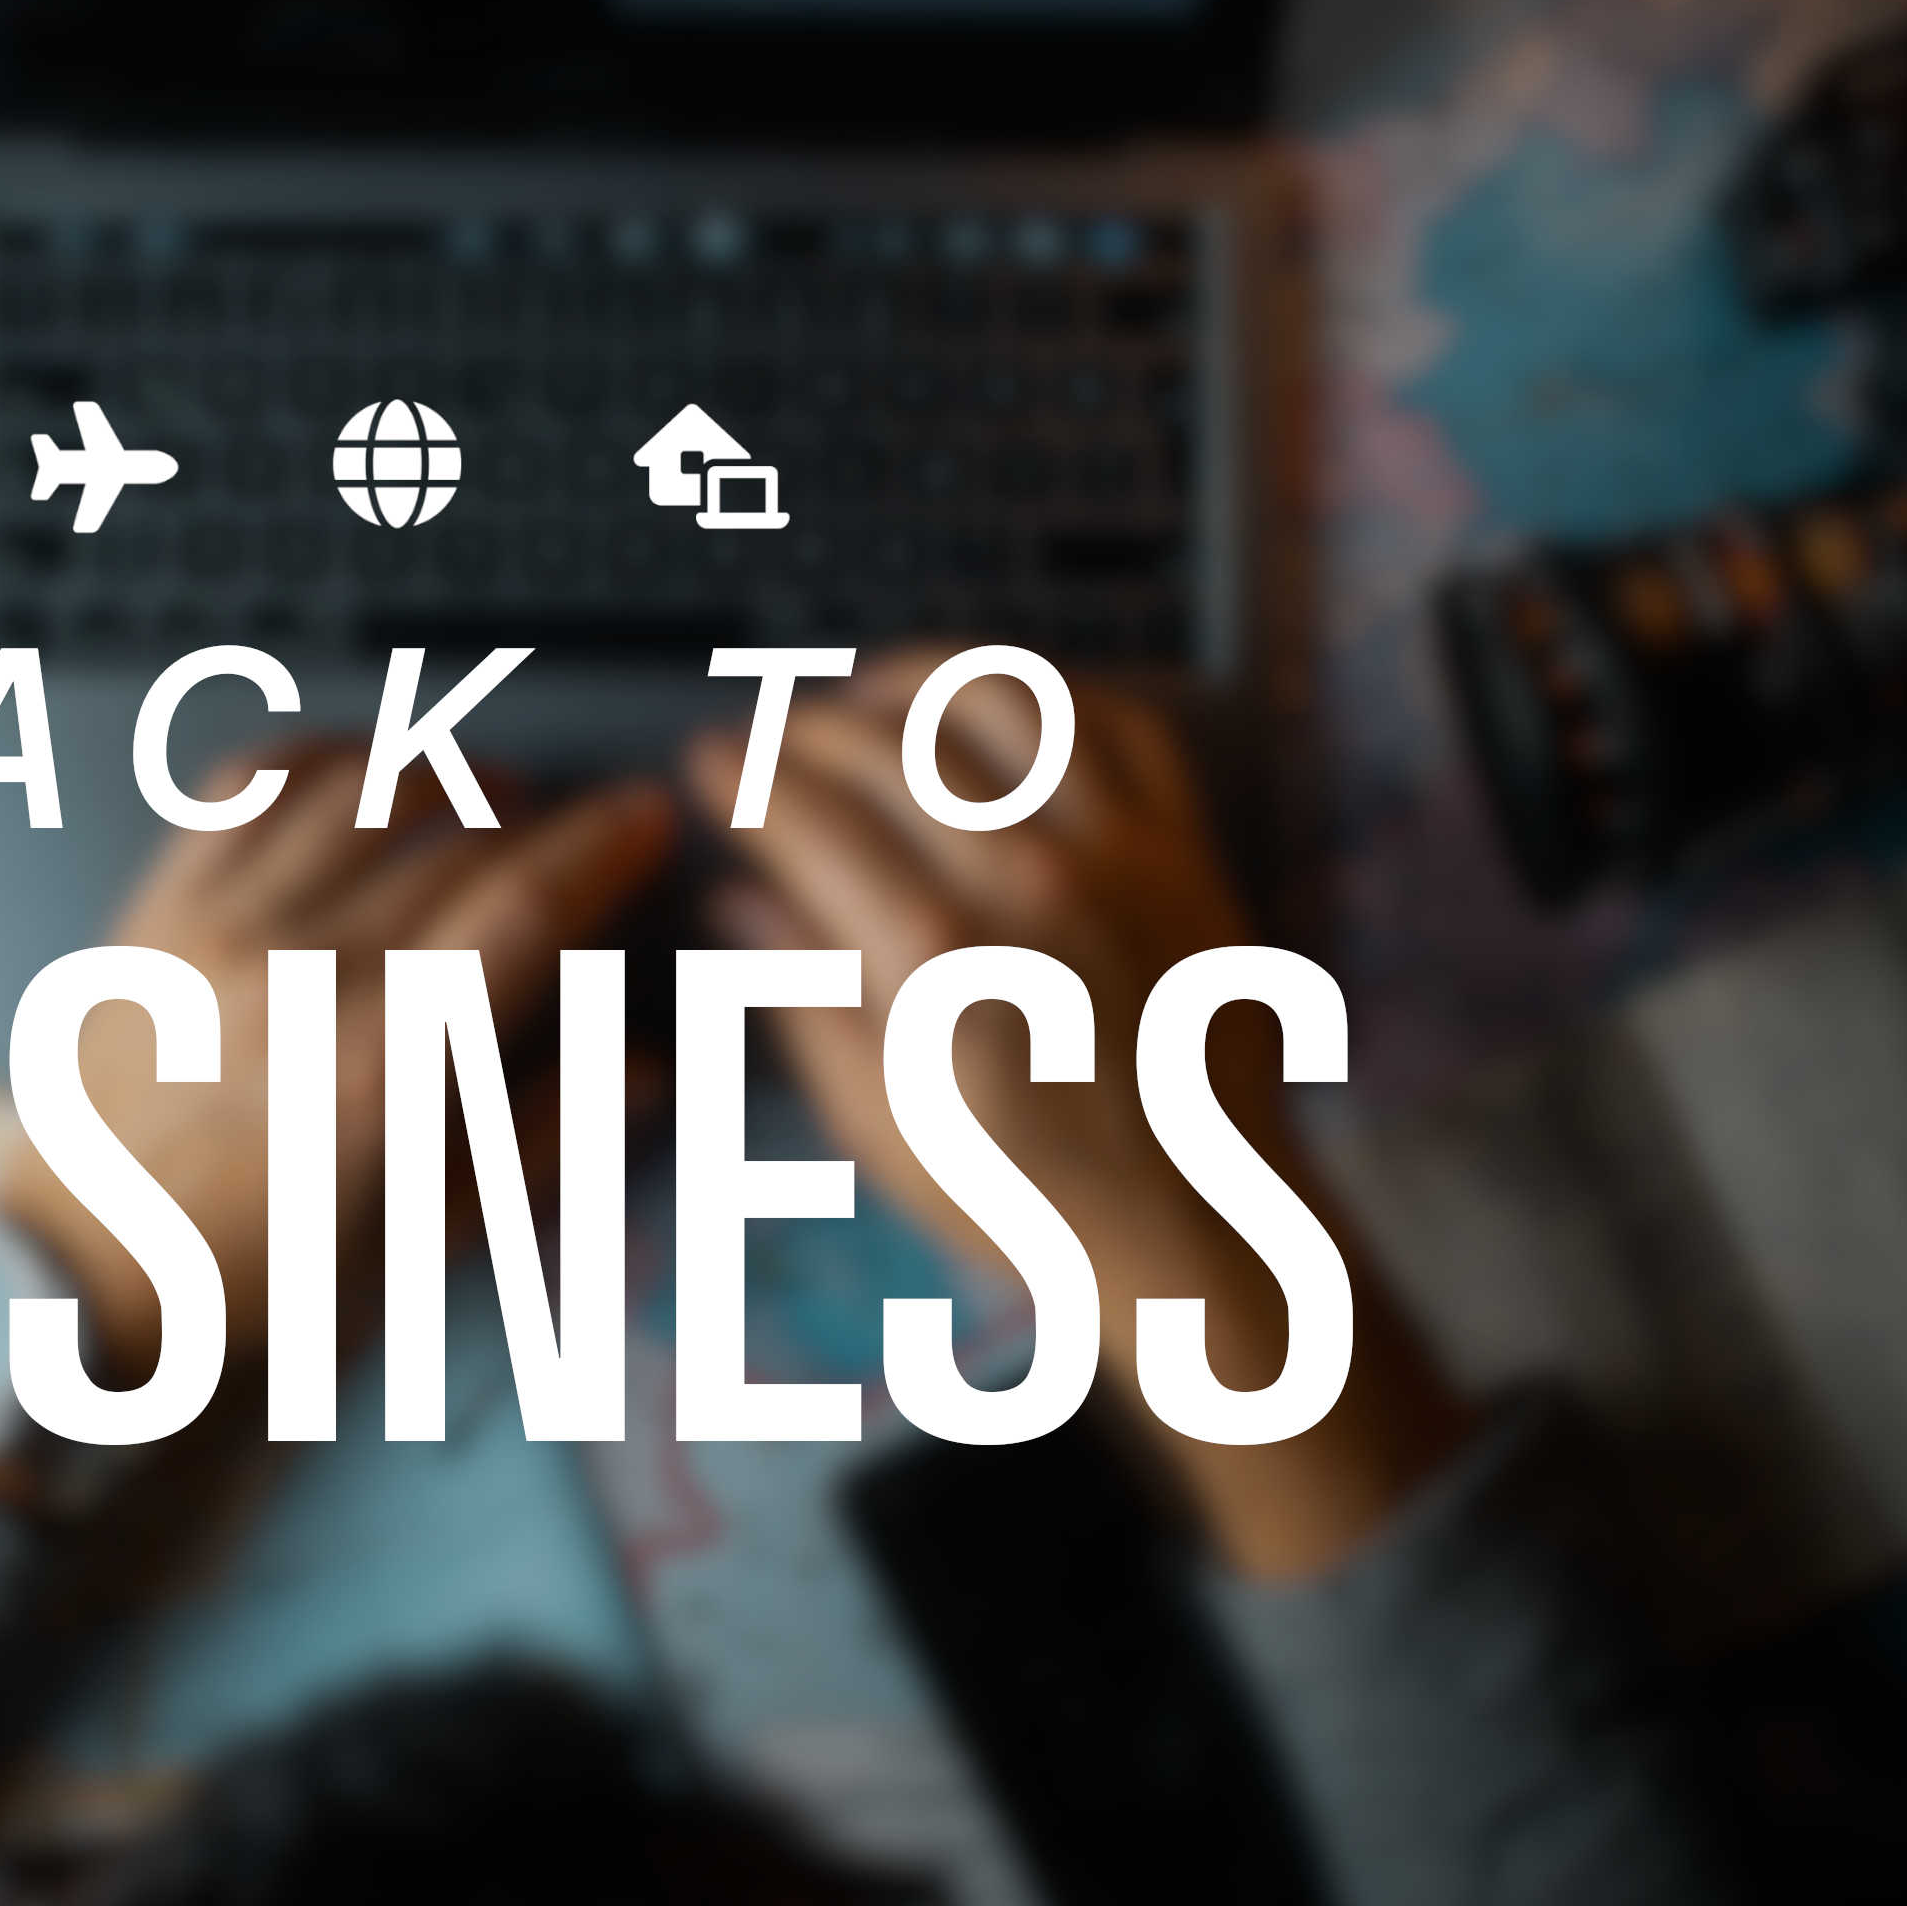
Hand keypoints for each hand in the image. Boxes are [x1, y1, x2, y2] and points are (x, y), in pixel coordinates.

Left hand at [0, 749, 676, 1384]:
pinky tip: (360, 776)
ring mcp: (216, 929)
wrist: (83, 1299)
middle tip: (581, 826)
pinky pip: (244, 786)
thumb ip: (546, 1136)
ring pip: (359, 783)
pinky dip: (319, 760)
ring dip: (443, 770)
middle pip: (458, 833)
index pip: (527, 900)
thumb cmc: (264, 1293)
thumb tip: (646, 1059)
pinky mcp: (149, 912)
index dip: (604, 843)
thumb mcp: (430, 1236)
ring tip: (486, 793)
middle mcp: (303, 972)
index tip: (646, 818)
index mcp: (388, 1062)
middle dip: (543, 815)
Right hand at [688, 650, 1461, 1577]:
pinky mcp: (1185, 850)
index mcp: (937, 957)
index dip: (742, 771)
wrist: (1196, 1227)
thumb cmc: (1025, 1196)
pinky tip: (998, 718)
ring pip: (1003, 696)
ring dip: (920, 679)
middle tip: (775, 737)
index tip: (709, 756)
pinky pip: (1115, 720)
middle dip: (808, 722)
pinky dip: (1048, 697)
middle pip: (889, 740)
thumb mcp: (879, 1117)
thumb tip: (735, 898)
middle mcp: (1030, 881)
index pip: (806, 813)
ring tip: (874, 699)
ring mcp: (1120, 854)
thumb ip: (804, 992)